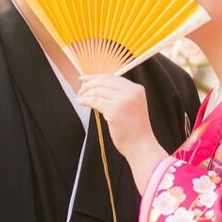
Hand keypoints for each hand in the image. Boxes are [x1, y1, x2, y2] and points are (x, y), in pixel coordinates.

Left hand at [77, 74, 167, 190]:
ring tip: (80, 97)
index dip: (96, 77)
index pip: (113, 77)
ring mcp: (123, 100)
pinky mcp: (114, 110)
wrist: (141, 145)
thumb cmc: (135, 129)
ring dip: (86, 93)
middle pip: (104, 81)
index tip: (85, 79)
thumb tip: (98, 87)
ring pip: (98, 90)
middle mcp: (131, 92)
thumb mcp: (132, 106)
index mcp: (137, 89)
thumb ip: (120, 95)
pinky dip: (85, 100)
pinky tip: (80, 101)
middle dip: (89, 84)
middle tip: (80, 90)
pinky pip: (94, 101)